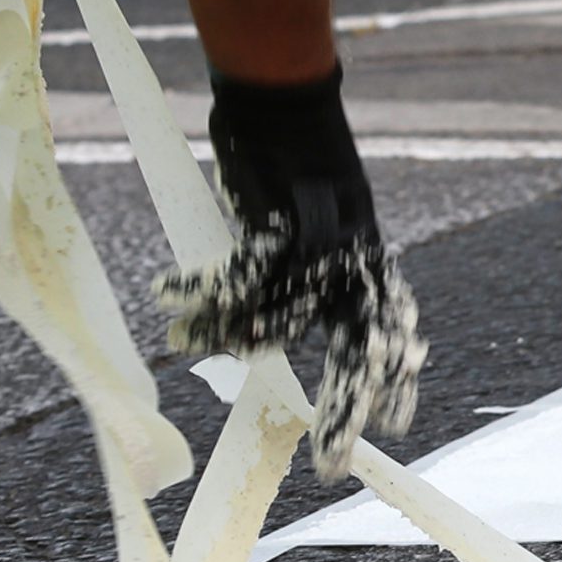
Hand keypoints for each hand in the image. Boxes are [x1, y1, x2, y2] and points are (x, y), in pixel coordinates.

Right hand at [155, 66, 427, 480]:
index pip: (390, 337)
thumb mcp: (310, 229)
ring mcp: (321, 246)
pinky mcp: (282, 225)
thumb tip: (257, 343)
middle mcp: (356, 262)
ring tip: (177, 338)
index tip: (394, 428)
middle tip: (332, 464)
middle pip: (358, 352)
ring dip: (217, 335)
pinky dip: (197, 289)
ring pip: (272, 321)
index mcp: (369, 264)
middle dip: (345, 411)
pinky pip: (236, 280)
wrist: (283, 97)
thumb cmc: (288, 166)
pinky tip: (168, 293)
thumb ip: (301, 284)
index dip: (393, 386)